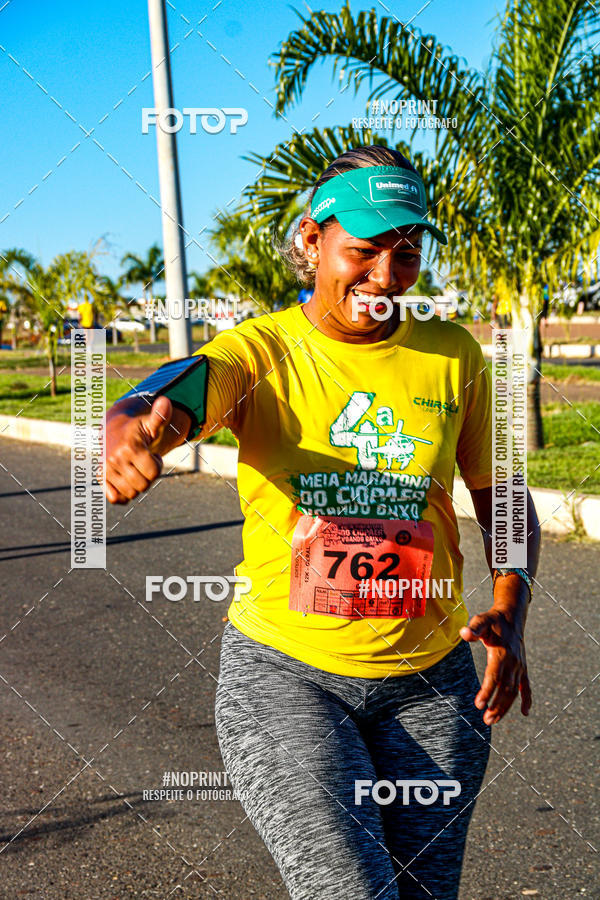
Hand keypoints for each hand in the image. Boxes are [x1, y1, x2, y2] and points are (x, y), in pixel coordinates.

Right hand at [102, 395, 174, 503]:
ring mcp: (107, 469)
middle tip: (143, 463)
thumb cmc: (138, 429)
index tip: (152, 454)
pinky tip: (126, 483)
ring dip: (137, 485)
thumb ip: (160, 416)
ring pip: (131, 494)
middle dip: (148, 476)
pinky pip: (115, 499)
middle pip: (143, 485)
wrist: (114, 430)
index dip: (157, 465)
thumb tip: (166, 402)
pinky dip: (123, 496)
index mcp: (130, 447)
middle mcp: (115, 459)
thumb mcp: (151, 423)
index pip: (153, 472)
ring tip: (135, 469)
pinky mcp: (101, 477)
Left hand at [460, 608, 531, 725]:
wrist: (511, 618)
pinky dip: (527, 700)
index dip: (487, 691)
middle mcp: (513, 662)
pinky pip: (527, 687)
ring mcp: (520, 667)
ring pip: (514, 691)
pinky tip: (525, 713)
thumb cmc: (492, 620)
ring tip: (493, 720)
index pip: (494, 676)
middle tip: (486, 720)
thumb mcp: (481, 620)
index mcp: (502, 653)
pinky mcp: (523, 669)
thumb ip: (473, 628)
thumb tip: (464, 633)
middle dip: (496, 705)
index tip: (479, 704)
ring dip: (505, 707)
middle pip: (505, 688)